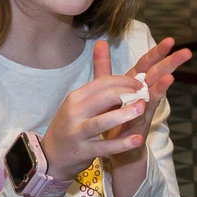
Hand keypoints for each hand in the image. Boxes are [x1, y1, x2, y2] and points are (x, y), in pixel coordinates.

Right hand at [41, 40, 171, 179]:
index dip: (125, 81)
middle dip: (126, 93)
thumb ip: (97, 75)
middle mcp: (75, 112)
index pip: (103, 83)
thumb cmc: (73, 124)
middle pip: (103, 97)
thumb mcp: (80, 99)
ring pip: (101, 121)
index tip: (142, 83)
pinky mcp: (83, 151)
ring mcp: (78, 132)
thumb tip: (103, 41)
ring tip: (142, 109)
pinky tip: (137, 140)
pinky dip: (121, 144)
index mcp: (77, 97)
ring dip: (123, 114)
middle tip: (145, 93)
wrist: (52, 155)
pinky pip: (104, 146)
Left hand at [106, 35, 192, 148]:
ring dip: (162, 86)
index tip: (171, 40)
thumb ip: (104, 66)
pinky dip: (148, 106)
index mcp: (134, 83)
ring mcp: (143, 108)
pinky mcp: (138, 122)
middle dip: (171, 64)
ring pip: (154, 94)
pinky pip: (144, 113)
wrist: (114, 145)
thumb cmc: (112, 114)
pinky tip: (151, 101)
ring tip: (171, 76)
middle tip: (186, 52)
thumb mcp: (105, 87)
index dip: (157, 52)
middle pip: (156, 75)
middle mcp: (142, 94)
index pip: (147, 64)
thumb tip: (100, 41)